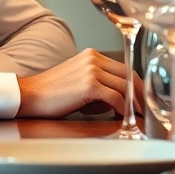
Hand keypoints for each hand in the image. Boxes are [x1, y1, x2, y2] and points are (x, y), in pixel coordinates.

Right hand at [17, 48, 143, 118]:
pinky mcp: (89, 85)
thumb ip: (98, 86)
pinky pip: (115, 97)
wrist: (29, 96)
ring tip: (138, 115)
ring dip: (134, 102)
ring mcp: (92, 70)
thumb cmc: (51, 94)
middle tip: (145, 108)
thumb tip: (117, 101)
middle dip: (139, 92)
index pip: (122, 68)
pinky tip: (124, 116)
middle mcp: (93, 59)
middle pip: (128, 74)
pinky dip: (123, 108)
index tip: (140, 97)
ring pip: (124, 85)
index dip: (134, 84)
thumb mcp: (78, 82)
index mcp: (91, 56)